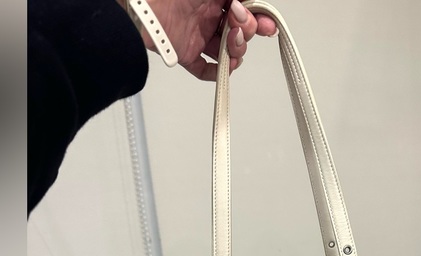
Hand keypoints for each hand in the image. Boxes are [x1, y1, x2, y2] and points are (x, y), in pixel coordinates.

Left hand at [141, 0, 277, 79]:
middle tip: (239, 27)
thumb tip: (251, 4)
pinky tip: (222, 69)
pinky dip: (216, 74)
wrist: (143, 6)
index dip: (259, 18)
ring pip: (226, 52)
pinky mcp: (185, 53)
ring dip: (236, 53)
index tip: (267, 24)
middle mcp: (208, 16)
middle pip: (239, 31)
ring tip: (230, 45)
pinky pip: (204, 70)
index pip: (245, 10)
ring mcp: (197, 35)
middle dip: (246, 33)